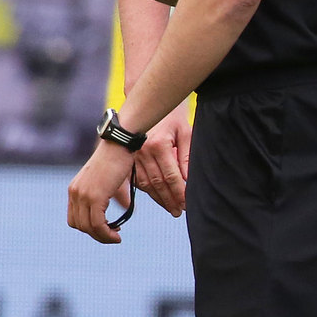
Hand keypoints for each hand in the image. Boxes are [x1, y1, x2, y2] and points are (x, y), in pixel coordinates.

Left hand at [67, 140, 137, 243]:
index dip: (88, 229)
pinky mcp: (95, 197)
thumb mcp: (106, 180)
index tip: (105, 228)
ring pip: (89, 228)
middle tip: (113, 235)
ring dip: (104, 237)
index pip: (74, 219)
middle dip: (97, 235)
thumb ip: (108, 195)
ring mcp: (83, 195)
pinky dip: (107, 234)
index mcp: (74, 189)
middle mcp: (75, 193)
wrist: (118, 144)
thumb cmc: (116, 159)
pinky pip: (98, 224)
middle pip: (80, 226)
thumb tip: (124, 207)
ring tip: (116, 236)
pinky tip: (117, 233)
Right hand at [133, 101, 191, 215]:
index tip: (187, 204)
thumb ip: (187, 158)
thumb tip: (188, 182)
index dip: (180, 193)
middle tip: (179, 211)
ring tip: (171, 208)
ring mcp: (133, 155)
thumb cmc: (173, 119)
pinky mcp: (128, 158)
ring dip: (159, 198)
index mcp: (158, 144)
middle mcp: (142, 151)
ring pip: (146, 184)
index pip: (171, 176)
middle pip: (158, 183)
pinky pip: (137, 180)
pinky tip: (158, 197)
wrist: (150, 105)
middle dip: (170, 200)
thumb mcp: (185, 134)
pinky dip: (148, 190)